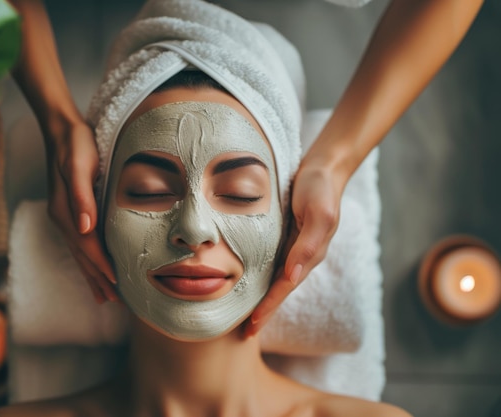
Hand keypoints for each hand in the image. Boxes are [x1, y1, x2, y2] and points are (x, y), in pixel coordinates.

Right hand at [44, 118, 117, 302]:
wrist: (62, 130)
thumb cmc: (76, 145)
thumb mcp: (80, 164)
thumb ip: (82, 196)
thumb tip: (85, 227)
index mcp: (66, 211)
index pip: (87, 246)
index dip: (101, 265)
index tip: (115, 284)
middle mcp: (63, 219)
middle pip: (82, 256)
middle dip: (97, 279)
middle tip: (114, 301)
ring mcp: (65, 217)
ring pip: (79, 254)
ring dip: (91, 275)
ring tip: (103, 296)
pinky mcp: (70, 213)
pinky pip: (79, 244)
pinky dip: (87, 260)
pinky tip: (93, 267)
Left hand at [245, 160, 342, 335]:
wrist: (323, 168)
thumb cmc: (320, 189)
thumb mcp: (318, 214)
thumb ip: (307, 245)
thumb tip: (293, 276)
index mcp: (308, 255)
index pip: (284, 288)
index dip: (269, 308)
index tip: (252, 326)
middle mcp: (300, 256)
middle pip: (278, 290)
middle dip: (263, 312)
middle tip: (243, 334)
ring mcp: (292, 248)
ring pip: (274, 280)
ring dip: (260, 298)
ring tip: (243, 317)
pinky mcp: (285, 237)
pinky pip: (270, 263)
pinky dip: (260, 278)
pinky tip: (247, 284)